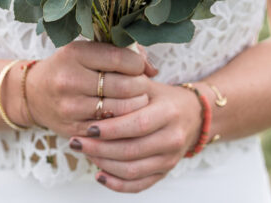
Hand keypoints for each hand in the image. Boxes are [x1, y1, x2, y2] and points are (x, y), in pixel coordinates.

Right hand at [22, 41, 154, 137]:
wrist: (35, 93)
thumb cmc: (71, 67)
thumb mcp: (88, 50)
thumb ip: (121, 52)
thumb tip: (153, 68)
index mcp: (75, 54)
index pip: (120, 58)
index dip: (138, 64)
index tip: (139, 67)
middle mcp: (69, 80)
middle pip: (124, 86)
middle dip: (141, 86)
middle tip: (142, 86)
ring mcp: (70, 107)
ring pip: (120, 109)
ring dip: (136, 105)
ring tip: (137, 99)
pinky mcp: (74, 129)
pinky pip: (111, 129)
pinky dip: (123, 122)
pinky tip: (124, 115)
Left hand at [68, 80, 203, 192]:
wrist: (193, 114)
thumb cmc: (163, 97)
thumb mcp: (149, 85)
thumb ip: (126, 86)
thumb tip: (96, 90)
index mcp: (169, 112)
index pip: (137, 124)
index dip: (111, 129)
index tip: (88, 128)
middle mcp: (173, 138)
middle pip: (131, 151)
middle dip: (99, 149)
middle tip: (77, 142)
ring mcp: (170, 158)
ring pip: (132, 170)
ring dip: (104, 164)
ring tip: (85, 153)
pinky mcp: (165, 172)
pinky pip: (139, 185)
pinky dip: (117, 184)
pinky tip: (99, 174)